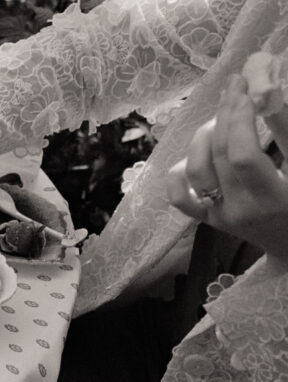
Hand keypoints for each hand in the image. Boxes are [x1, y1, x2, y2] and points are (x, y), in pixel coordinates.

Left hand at [167, 74, 287, 264]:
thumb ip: (287, 132)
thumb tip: (268, 95)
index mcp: (273, 199)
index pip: (243, 156)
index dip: (241, 120)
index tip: (247, 91)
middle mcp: (240, 211)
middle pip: (219, 155)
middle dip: (226, 114)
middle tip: (234, 85)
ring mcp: (219, 217)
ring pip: (196, 170)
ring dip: (204, 136)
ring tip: (222, 114)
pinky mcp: (206, 220)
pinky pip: (178, 196)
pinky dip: (179, 172)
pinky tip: (195, 152)